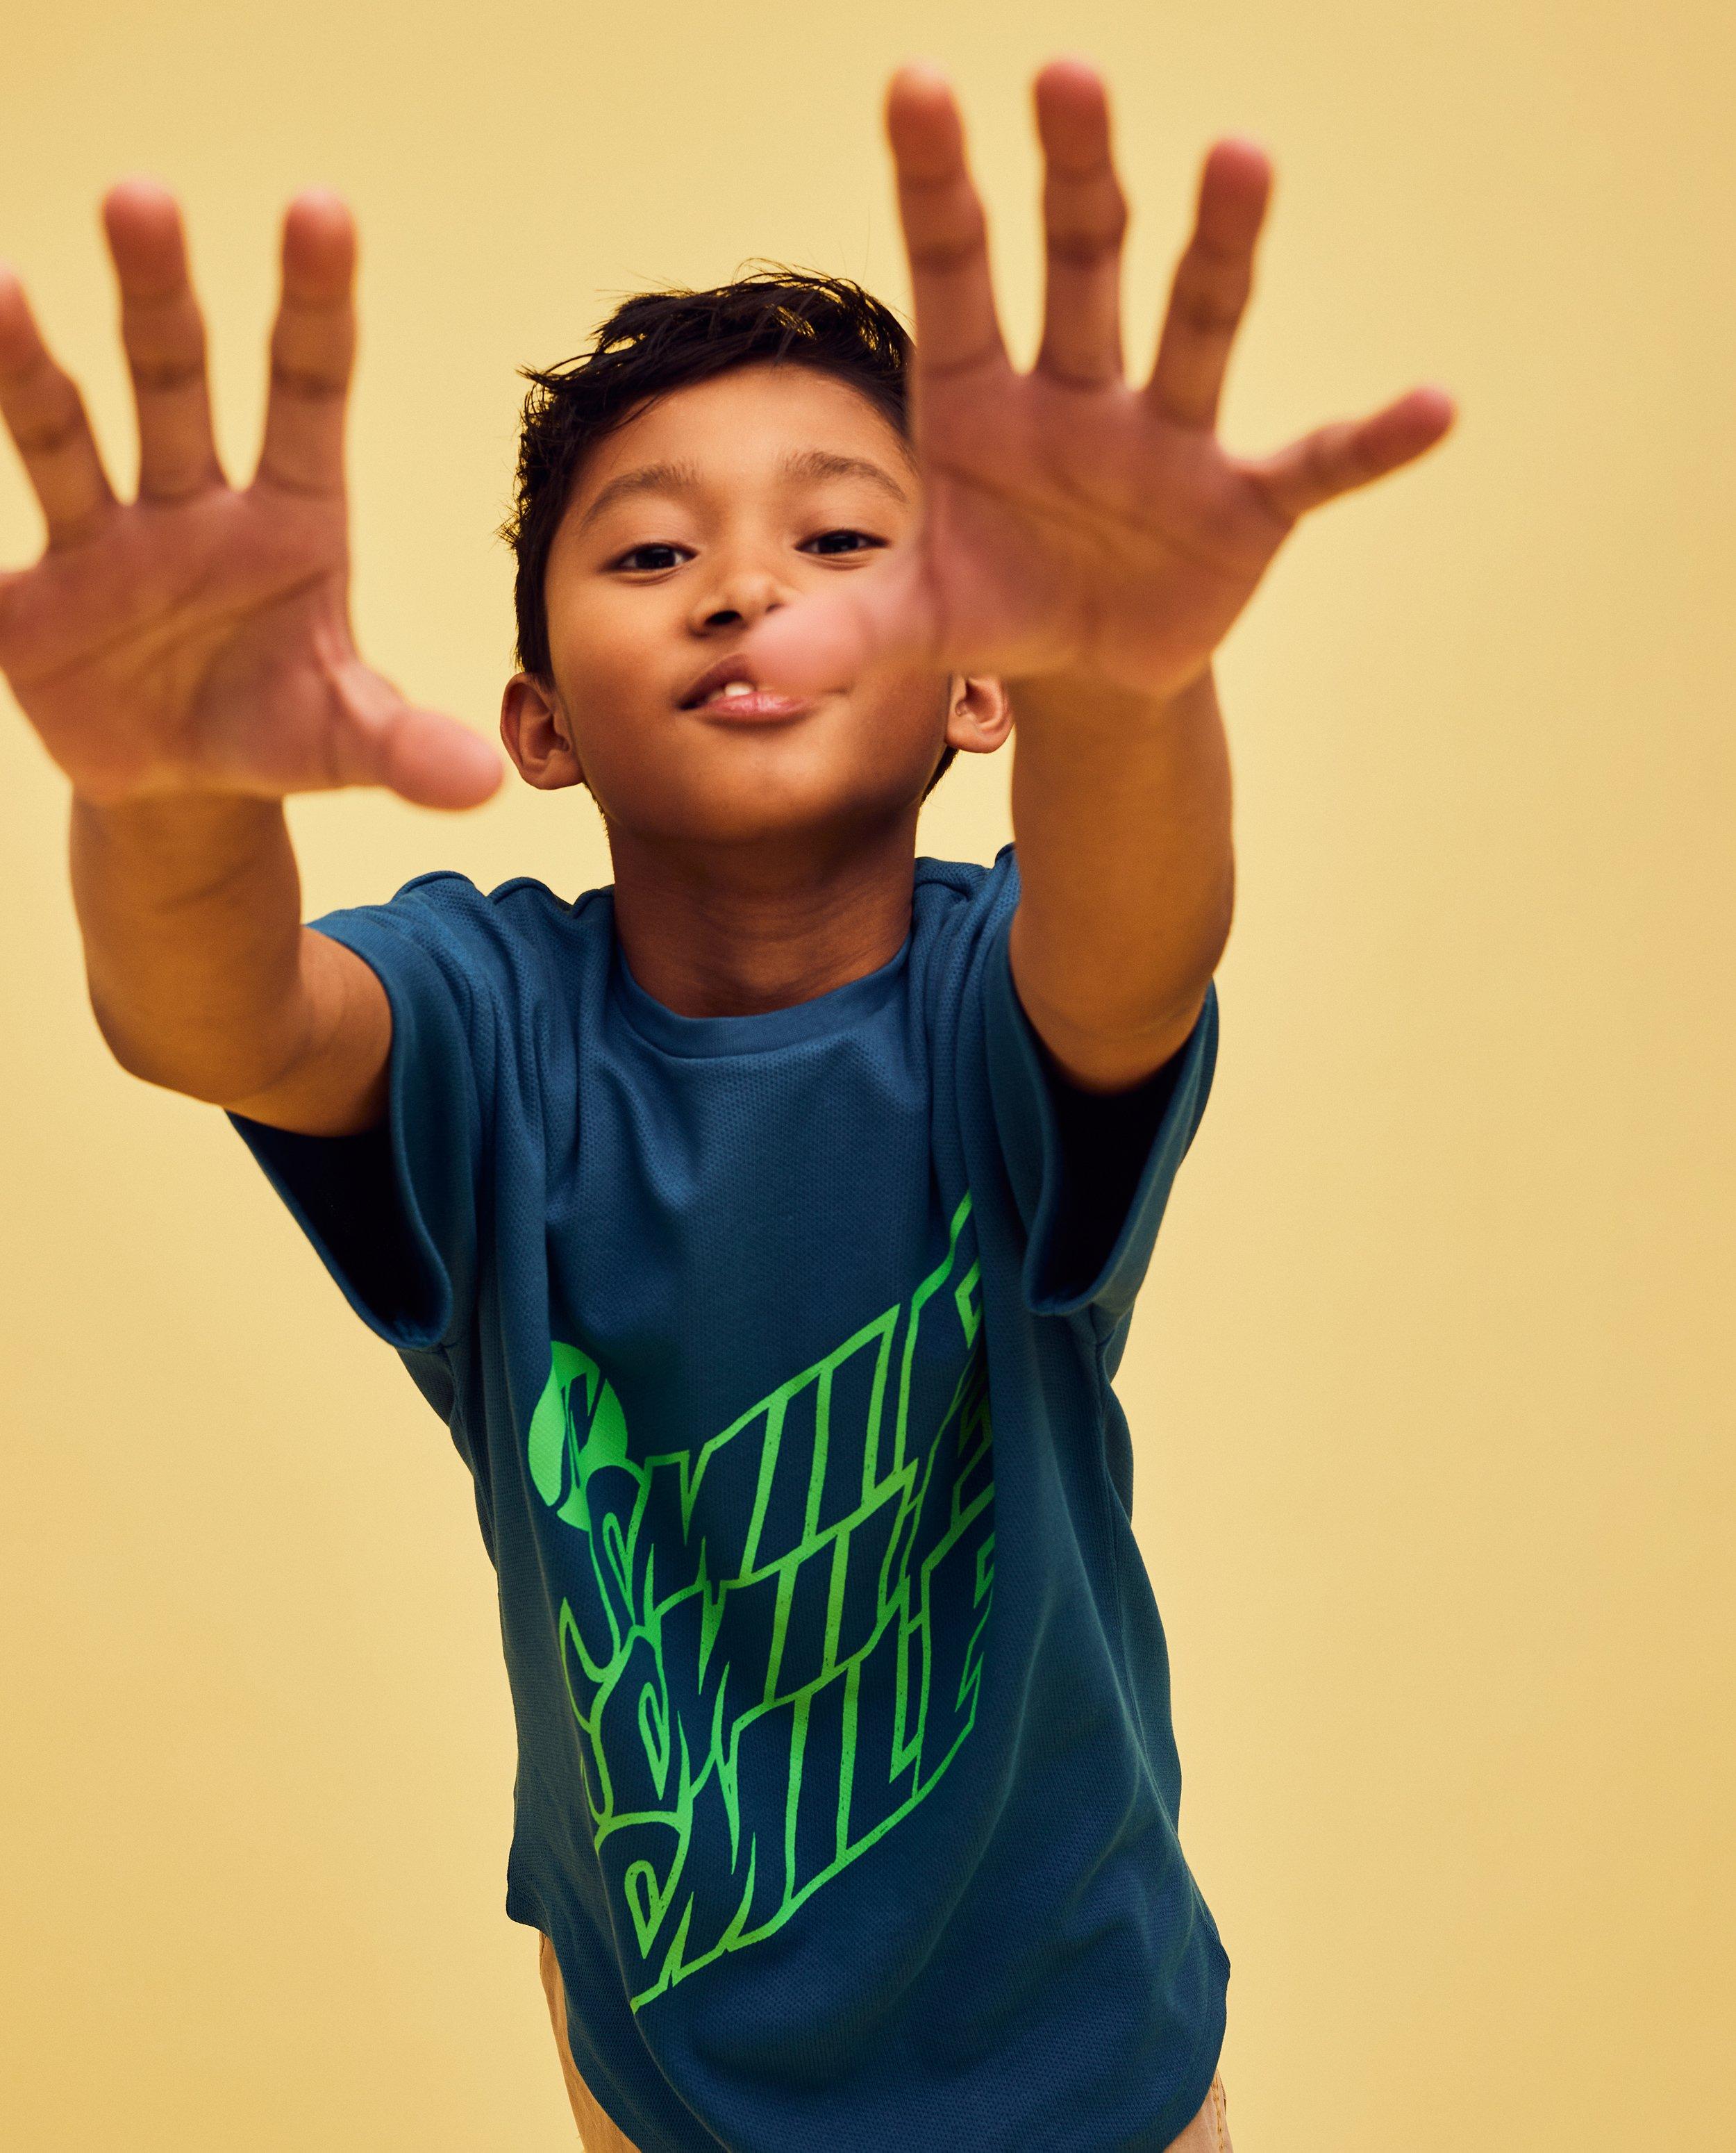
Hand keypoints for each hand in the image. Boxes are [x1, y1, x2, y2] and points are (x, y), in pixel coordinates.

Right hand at [0, 184, 499, 809]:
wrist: (186, 785)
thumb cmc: (278, 728)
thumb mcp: (346, 740)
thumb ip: (407, 747)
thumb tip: (482, 779)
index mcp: (293, 516)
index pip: (309, 390)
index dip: (314, 304)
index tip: (321, 209)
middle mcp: (194, 503)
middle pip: (176, 380)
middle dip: (159, 296)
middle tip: (143, 197)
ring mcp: (103, 540)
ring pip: (65, 435)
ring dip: (27, 363)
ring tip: (2, 290)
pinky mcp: (29, 597)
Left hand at [739, 57, 1454, 706]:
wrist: (1082, 668)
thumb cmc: (991, 605)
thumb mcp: (910, 622)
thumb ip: (842, 629)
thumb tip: (759, 662)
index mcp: (978, 399)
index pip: (953, 275)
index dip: (936, 187)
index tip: (915, 83)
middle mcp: (1076, 393)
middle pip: (1078, 265)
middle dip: (1075, 178)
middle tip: (1068, 75)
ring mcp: (1166, 440)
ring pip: (1193, 326)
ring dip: (1218, 249)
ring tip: (1240, 157)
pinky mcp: (1242, 503)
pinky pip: (1313, 466)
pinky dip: (1369, 443)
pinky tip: (1433, 407)